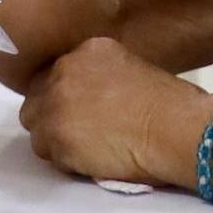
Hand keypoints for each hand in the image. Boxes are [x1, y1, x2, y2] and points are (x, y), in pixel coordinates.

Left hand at [16, 38, 209, 188]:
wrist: (176, 129)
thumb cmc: (171, 105)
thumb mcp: (132, 71)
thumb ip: (103, 79)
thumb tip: (93, 101)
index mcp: (87, 50)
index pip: (55, 74)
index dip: (65, 97)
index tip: (82, 112)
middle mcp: (64, 70)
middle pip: (37, 98)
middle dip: (54, 116)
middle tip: (81, 134)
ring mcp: (56, 102)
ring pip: (37, 127)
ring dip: (56, 139)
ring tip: (86, 150)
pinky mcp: (55, 136)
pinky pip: (48, 153)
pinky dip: (65, 160)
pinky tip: (90, 161)